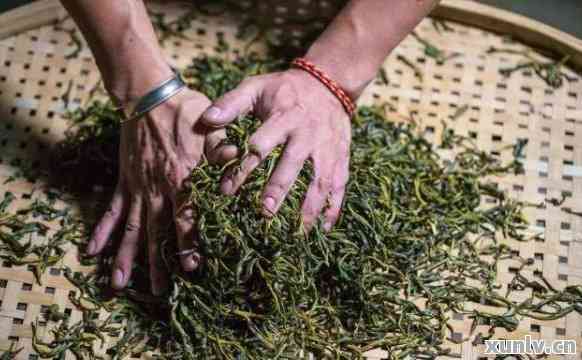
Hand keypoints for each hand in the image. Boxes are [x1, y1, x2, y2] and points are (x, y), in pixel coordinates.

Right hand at [86, 89, 235, 294]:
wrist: (149, 94)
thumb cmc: (186, 111)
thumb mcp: (213, 128)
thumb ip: (224, 150)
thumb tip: (241, 162)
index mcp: (181, 179)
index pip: (186, 219)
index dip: (189, 244)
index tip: (192, 268)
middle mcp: (158, 189)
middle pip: (157, 233)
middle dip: (158, 263)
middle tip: (158, 292)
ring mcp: (138, 187)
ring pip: (132, 228)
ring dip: (126, 257)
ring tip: (118, 284)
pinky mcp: (125, 180)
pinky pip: (112, 210)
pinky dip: (102, 230)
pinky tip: (92, 250)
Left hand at [201, 69, 350, 231]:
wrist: (329, 84)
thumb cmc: (284, 90)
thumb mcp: (256, 87)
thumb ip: (231, 103)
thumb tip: (207, 119)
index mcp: (283, 118)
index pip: (260, 146)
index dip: (242, 169)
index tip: (226, 190)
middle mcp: (306, 135)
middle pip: (292, 165)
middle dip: (278, 189)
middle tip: (264, 213)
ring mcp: (327, 149)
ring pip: (319, 180)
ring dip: (309, 207)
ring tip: (296, 232)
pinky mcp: (341, 158)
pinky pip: (340, 185)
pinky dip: (334, 207)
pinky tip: (324, 228)